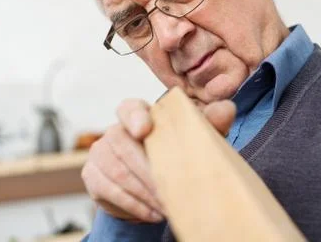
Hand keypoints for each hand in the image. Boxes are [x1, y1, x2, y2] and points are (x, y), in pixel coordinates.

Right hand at [81, 97, 235, 222]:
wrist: (153, 182)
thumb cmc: (177, 153)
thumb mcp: (196, 138)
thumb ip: (211, 122)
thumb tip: (227, 108)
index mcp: (138, 115)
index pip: (129, 108)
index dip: (134, 117)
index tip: (144, 130)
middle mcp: (114, 131)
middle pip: (123, 145)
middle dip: (149, 172)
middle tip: (172, 192)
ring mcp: (100, 153)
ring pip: (117, 172)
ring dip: (143, 192)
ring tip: (167, 206)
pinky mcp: (93, 176)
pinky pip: (108, 191)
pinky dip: (132, 205)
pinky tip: (151, 213)